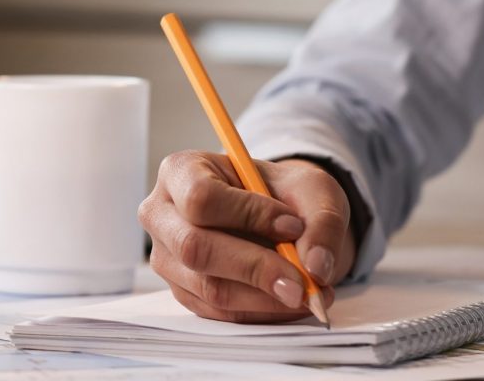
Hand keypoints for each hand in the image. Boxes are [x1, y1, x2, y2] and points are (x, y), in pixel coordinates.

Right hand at [138, 150, 356, 322]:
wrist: (276, 218)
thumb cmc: (284, 194)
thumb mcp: (313, 190)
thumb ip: (322, 223)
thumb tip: (316, 267)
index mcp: (181, 171)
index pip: (201, 197)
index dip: (247, 214)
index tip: (293, 226)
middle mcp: (162, 215)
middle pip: (194, 248)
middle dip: (255, 268)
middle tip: (304, 282)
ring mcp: (167, 258)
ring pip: (209, 287)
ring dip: (265, 297)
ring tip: (309, 291)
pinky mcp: (184, 292)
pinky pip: (220, 313)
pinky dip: (262, 312)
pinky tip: (291, 300)